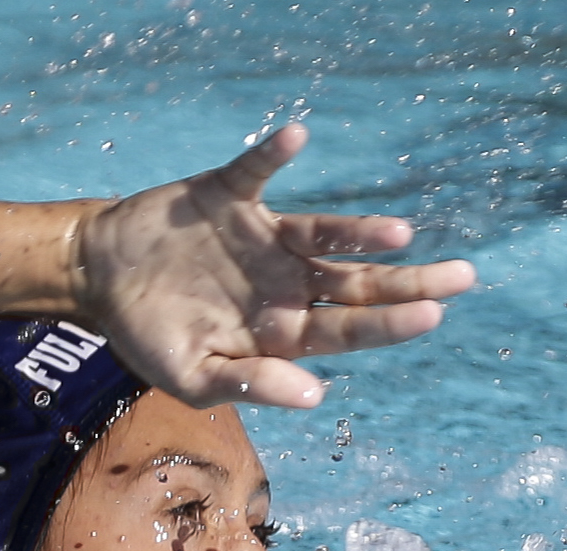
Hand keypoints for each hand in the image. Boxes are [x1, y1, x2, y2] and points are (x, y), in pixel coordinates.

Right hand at [78, 122, 476, 408]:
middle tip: (465, 276)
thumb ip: (251, 383)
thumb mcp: (192, 375)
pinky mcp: (229, 197)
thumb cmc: (151, 337)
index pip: (348, 329)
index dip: (388, 323)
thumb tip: (315, 396)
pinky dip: (272, 155)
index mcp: (282, 331)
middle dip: (409, 281)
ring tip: (399, 232)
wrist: (102, 278)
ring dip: (359, 231)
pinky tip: (294, 139)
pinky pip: (256, 172)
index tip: (432, 315)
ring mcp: (262, 238)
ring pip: (323, 234)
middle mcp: (285, 282)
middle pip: (357, 283)